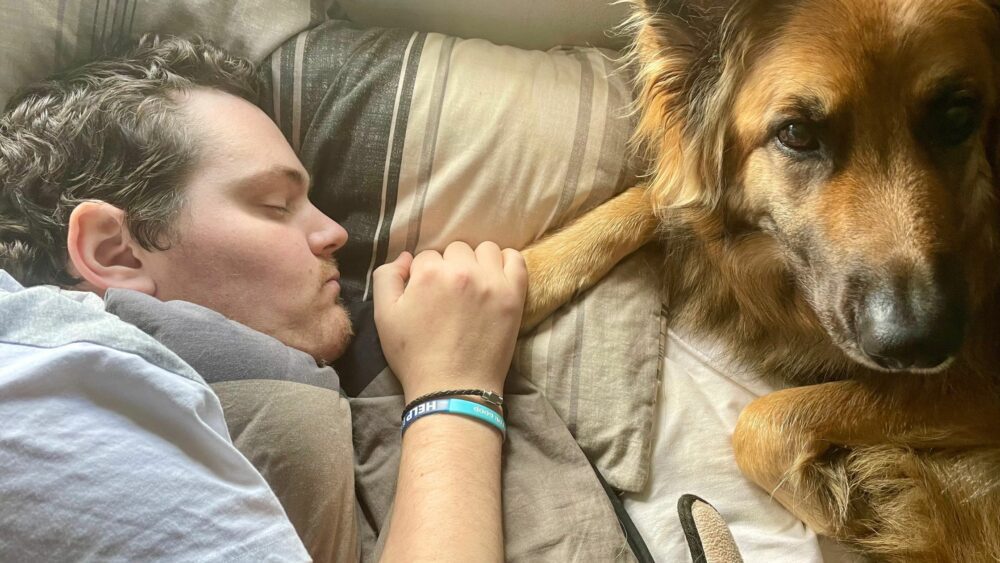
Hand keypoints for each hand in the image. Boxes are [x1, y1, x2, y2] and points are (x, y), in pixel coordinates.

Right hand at [373, 241, 526, 400]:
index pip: (426, 256)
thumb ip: (387, 277)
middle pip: (456, 250)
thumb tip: (407, 257)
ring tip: (473, 285)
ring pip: (485, 250)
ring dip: (477, 262)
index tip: (428, 297)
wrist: (452, 388)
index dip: (424, 275)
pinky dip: (506, 262)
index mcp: (429, 273)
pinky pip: (516, 260)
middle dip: (450, 267)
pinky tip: (496, 278)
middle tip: (450, 294)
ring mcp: (492, 282)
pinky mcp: (514, 296)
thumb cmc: (414, 356)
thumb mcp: (384, 316)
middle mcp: (463, 271)